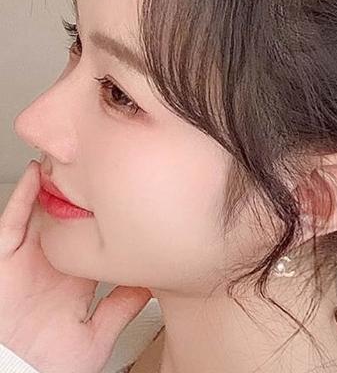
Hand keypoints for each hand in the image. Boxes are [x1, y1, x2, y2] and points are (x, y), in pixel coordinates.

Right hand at [0, 160, 152, 372]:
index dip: (108, 209)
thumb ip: (123, 307)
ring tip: (69, 153)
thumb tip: (153, 285)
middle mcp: (52, 258)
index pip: (93, 230)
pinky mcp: (5, 257)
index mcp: (75, 271)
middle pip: (67, 213)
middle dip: (80, 187)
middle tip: (103, 157)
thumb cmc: (48, 361)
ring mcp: (28, 255)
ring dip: (51, 183)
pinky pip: (11, 222)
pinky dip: (21, 197)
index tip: (132, 187)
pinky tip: (35, 175)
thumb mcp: (99, 332)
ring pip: (40, 210)